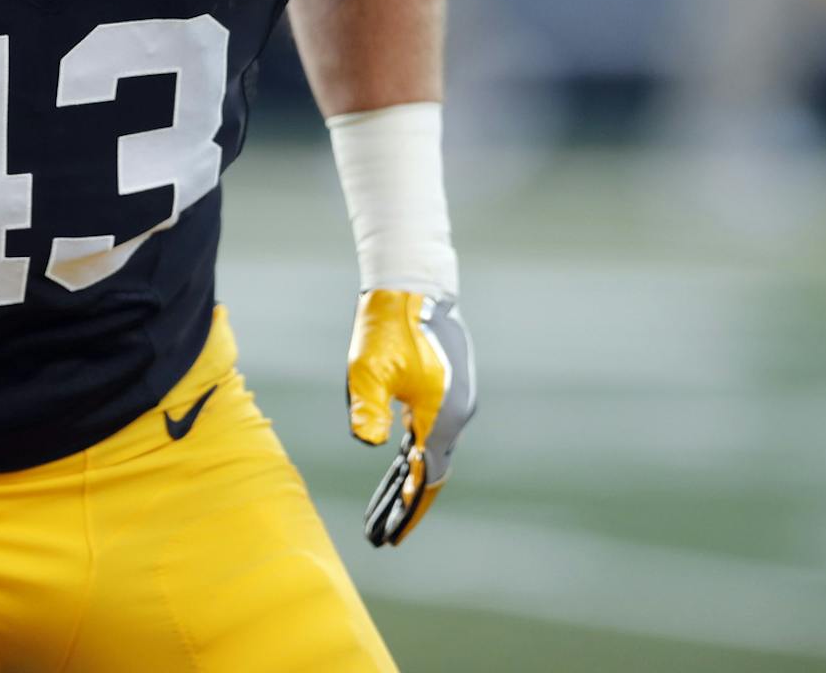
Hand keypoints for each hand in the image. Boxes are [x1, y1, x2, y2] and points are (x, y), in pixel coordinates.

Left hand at [346, 290, 476, 546]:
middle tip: (379, 535)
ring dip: (405, 481)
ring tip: (379, 512)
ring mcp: (455, 402)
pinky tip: (395, 467)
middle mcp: (456, 414)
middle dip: (403, 505)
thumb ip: (369, 408)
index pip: (425, 478)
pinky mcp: (446, 391)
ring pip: (429, 454)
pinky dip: (411, 456)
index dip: (407, 511)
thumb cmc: (387, 327)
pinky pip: (429, 434)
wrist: (414, 286)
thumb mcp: (368, 369)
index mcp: (441, 416)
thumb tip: (371, 445)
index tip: (389, 538)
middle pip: (430, 472)